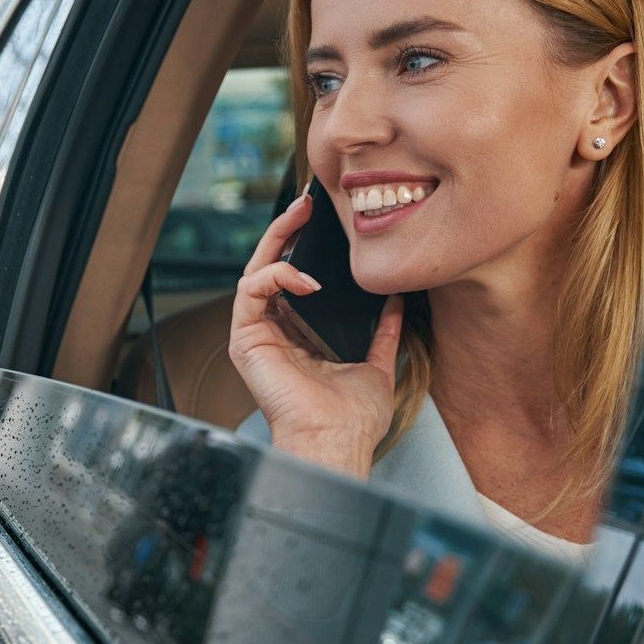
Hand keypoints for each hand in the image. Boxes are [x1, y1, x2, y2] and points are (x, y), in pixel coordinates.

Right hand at [227, 190, 405, 478]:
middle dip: (285, 230)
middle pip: (270, 266)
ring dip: (275, 239)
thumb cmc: (352, 418)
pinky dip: (277, 274)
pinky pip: (251, 290)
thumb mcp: (376, 364)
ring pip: (254, 270)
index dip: (304, 246)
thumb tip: (397, 301)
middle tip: (307, 202)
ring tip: (300, 217)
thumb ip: (382, 332)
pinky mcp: (245, 339)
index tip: (324, 220)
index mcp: (298, 336)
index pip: (294, 278)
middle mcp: (273, 331)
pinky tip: (306, 280)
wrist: (336, 441)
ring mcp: (256, 334)